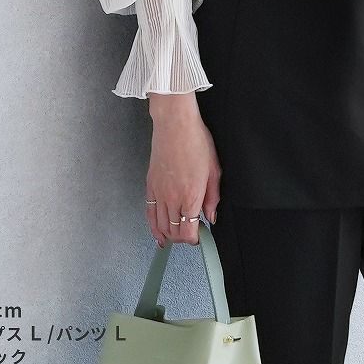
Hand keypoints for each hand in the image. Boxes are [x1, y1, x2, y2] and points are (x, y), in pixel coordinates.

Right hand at [145, 93, 221, 247]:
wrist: (175, 124)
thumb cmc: (195, 141)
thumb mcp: (214, 170)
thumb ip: (213, 198)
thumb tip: (211, 216)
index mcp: (191, 196)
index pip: (188, 233)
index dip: (195, 239)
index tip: (200, 235)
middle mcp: (172, 198)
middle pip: (174, 232)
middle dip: (183, 238)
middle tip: (192, 232)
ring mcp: (159, 192)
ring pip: (161, 226)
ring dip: (169, 234)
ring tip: (177, 235)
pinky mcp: (150, 185)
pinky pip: (149, 213)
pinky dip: (153, 227)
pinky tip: (158, 233)